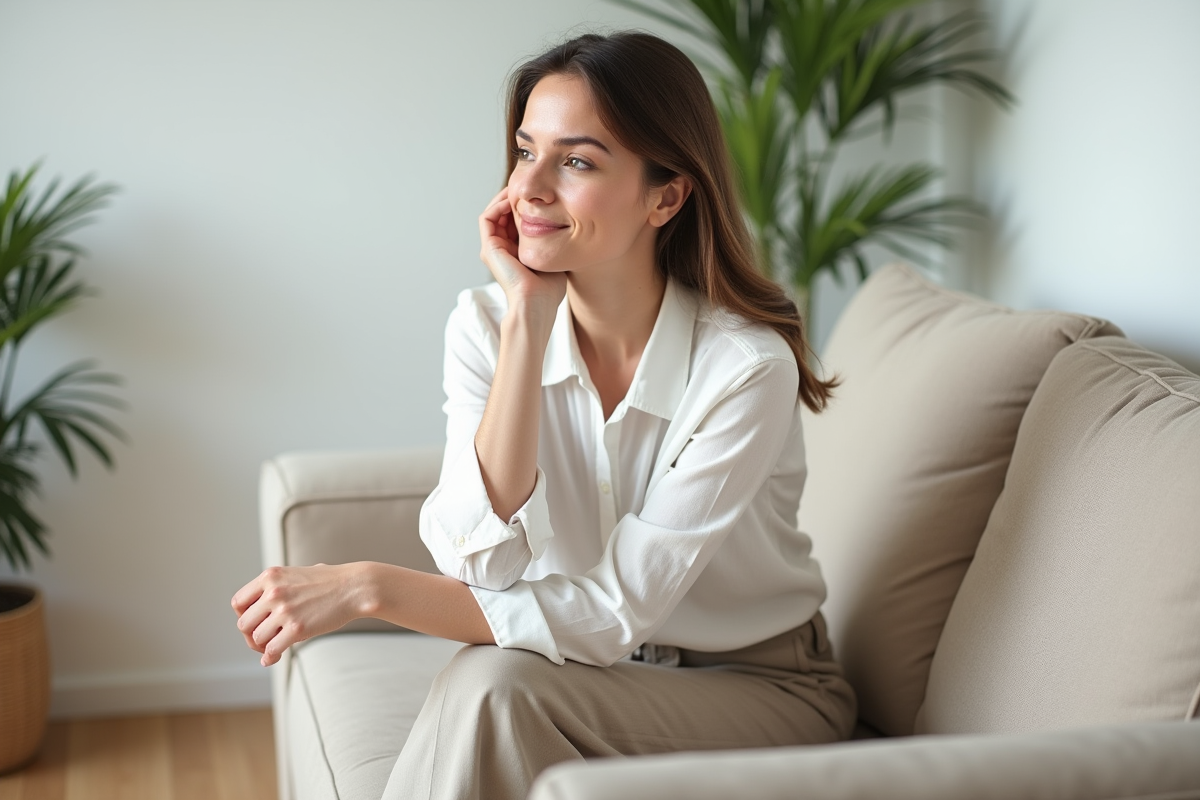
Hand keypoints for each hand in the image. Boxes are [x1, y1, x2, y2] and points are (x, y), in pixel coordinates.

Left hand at [231, 563, 372, 666]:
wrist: (355, 587)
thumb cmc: (330, 582)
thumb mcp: (297, 575)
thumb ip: (277, 590)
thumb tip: (265, 619)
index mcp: (270, 577)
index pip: (238, 602)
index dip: (243, 617)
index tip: (255, 624)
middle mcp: (273, 592)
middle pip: (244, 623)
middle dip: (251, 636)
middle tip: (264, 640)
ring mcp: (285, 610)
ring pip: (256, 638)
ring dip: (264, 646)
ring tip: (275, 646)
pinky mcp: (298, 628)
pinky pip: (272, 649)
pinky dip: (271, 656)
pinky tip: (276, 657)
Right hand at [479, 187, 565, 322]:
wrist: (537, 305)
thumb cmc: (549, 290)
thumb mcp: (554, 257)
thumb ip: (554, 242)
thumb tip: (569, 226)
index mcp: (515, 253)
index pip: (515, 221)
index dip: (525, 205)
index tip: (540, 195)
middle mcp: (501, 250)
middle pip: (503, 215)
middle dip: (515, 198)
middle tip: (528, 186)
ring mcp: (493, 249)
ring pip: (493, 213)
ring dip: (505, 198)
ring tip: (519, 189)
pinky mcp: (489, 248)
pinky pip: (487, 218)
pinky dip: (498, 205)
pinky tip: (513, 200)